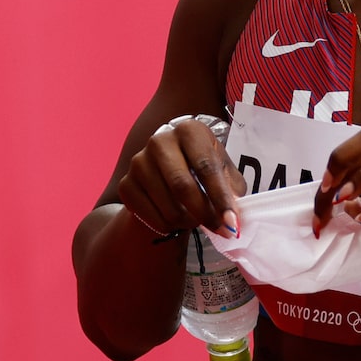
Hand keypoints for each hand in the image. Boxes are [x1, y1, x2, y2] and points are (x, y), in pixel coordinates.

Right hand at [115, 116, 244, 240]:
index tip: (232, 223)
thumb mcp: (223, 170)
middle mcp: (159, 141)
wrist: (166, 172)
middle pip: (182, 186)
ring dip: (188, 222)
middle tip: (219, 230)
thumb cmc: (201, 169)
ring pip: (168, 206)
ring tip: (196, 219)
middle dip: (204, 213)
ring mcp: (138, 162)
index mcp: (188, 130)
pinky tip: (176, 219)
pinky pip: (152, 217)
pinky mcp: (126, 185)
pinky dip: (169, 227)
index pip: (206, 167)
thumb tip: (234, 217)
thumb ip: (232, 189)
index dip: (221, 198)